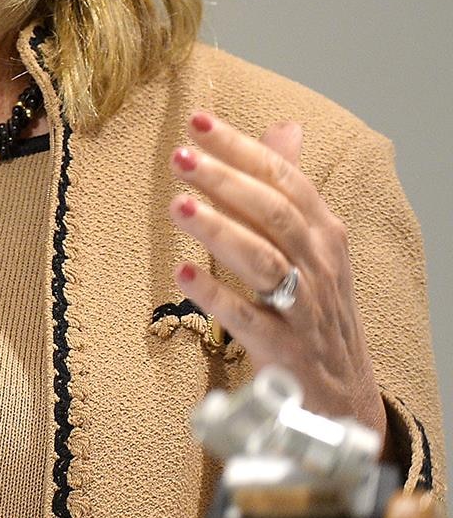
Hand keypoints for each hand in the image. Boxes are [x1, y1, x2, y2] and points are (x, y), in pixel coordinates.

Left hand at [167, 111, 383, 439]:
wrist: (340, 396)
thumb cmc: (316, 308)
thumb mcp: (313, 244)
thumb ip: (290, 186)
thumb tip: (284, 126)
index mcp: (325, 235)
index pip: (284, 179)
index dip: (242, 148)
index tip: (198, 121)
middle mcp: (319, 266)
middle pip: (273, 214)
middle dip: (226, 181)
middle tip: (180, 156)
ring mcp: (304, 309)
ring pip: (264, 261)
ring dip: (220, 231)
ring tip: (177, 207)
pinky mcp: (283, 350)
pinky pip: (249, 319)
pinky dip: (216, 295)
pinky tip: (183, 273)